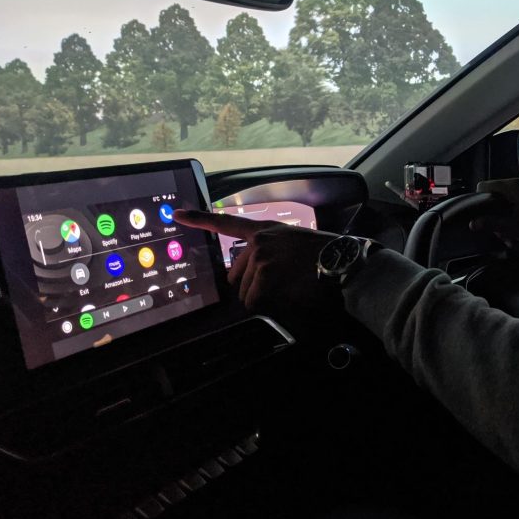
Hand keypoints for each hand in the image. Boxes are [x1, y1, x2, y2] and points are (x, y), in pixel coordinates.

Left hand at [173, 209, 337, 313]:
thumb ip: (271, 251)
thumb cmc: (325, 254)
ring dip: (262, 296)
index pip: (227, 223)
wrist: (341, 260)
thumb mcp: (294, 242)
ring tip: (288, 287)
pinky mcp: (266, 273)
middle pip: (235, 274)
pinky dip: (267, 304)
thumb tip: (253, 274)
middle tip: (278, 284)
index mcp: (265, 230)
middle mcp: (259, 241)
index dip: (200, 218)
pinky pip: (254, 300)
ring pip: (245, 291)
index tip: (178, 213)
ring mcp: (261, 256)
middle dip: (250, 286)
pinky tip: (286, 294)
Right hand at [470, 178, 518, 257]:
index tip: (480, 216)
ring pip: (506, 204)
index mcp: (514, 186)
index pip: (485, 186)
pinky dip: (515, 219)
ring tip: (512, 238)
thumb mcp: (513, 228)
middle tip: (500, 234)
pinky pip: (517, 206)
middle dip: (494, 216)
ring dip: (505, 221)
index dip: (478, 200)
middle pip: (495, 196)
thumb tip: (473, 223)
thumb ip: (491, 223)